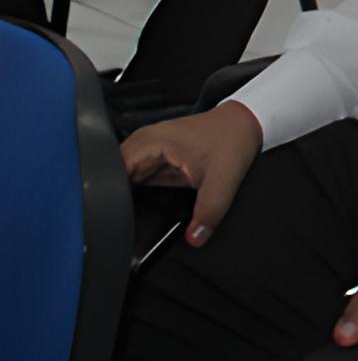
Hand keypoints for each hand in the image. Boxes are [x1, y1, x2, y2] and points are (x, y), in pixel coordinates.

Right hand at [122, 102, 264, 248]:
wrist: (246, 123)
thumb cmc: (233, 139)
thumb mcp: (223, 179)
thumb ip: (209, 211)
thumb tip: (194, 237)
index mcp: (149, 142)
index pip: (109, 172)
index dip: (107, 196)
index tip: (111, 217)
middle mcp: (142, 143)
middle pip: (111, 178)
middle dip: (114, 200)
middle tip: (121, 222)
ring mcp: (147, 150)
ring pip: (122, 180)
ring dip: (126, 197)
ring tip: (131, 214)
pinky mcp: (155, 158)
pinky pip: (136, 179)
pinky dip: (138, 193)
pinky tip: (144, 205)